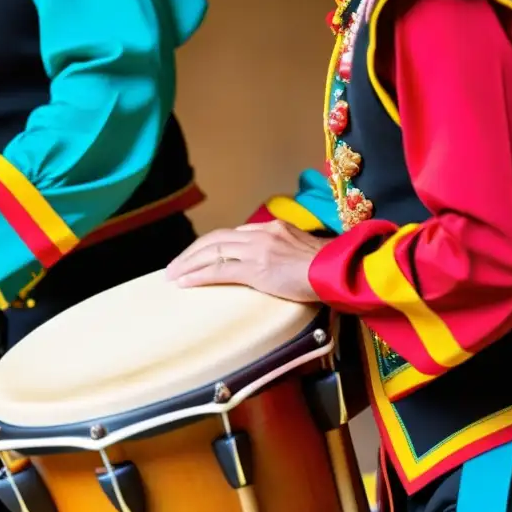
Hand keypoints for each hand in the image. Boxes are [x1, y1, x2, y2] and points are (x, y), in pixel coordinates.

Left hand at [164, 220, 330, 302]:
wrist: (340, 271)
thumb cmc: (327, 268)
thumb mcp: (302, 251)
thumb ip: (282, 252)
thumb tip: (271, 264)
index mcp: (272, 228)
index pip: (232, 235)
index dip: (210, 246)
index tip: (198, 257)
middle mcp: (261, 234)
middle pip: (215, 239)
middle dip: (191, 253)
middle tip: (174, 266)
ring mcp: (258, 250)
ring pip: (212, 252)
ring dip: (188, 264)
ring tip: (172, 276)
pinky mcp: (256, 269)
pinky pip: (219, 270)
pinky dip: (198, 276)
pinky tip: (184, 283)